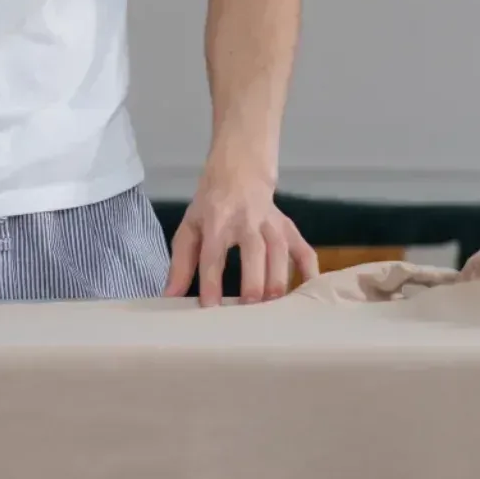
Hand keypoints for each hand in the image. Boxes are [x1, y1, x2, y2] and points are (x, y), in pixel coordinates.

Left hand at [164, 171, 317, 306]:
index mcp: (217, 221)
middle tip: (250, 306)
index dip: (211, 280)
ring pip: (280, 250)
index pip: (213, 254)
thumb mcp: (189, 228)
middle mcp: (246, 220)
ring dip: (279, 278)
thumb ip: (180, 264)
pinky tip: (308, 292)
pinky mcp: (288, 228)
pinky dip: (309, 271)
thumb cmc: (210, 207)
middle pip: (253, 251)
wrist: (239, 172)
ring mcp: (271, 223)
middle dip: (254, 279)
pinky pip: (303, 249)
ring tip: (274, 305)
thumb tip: (170, 297)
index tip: (210, 306)